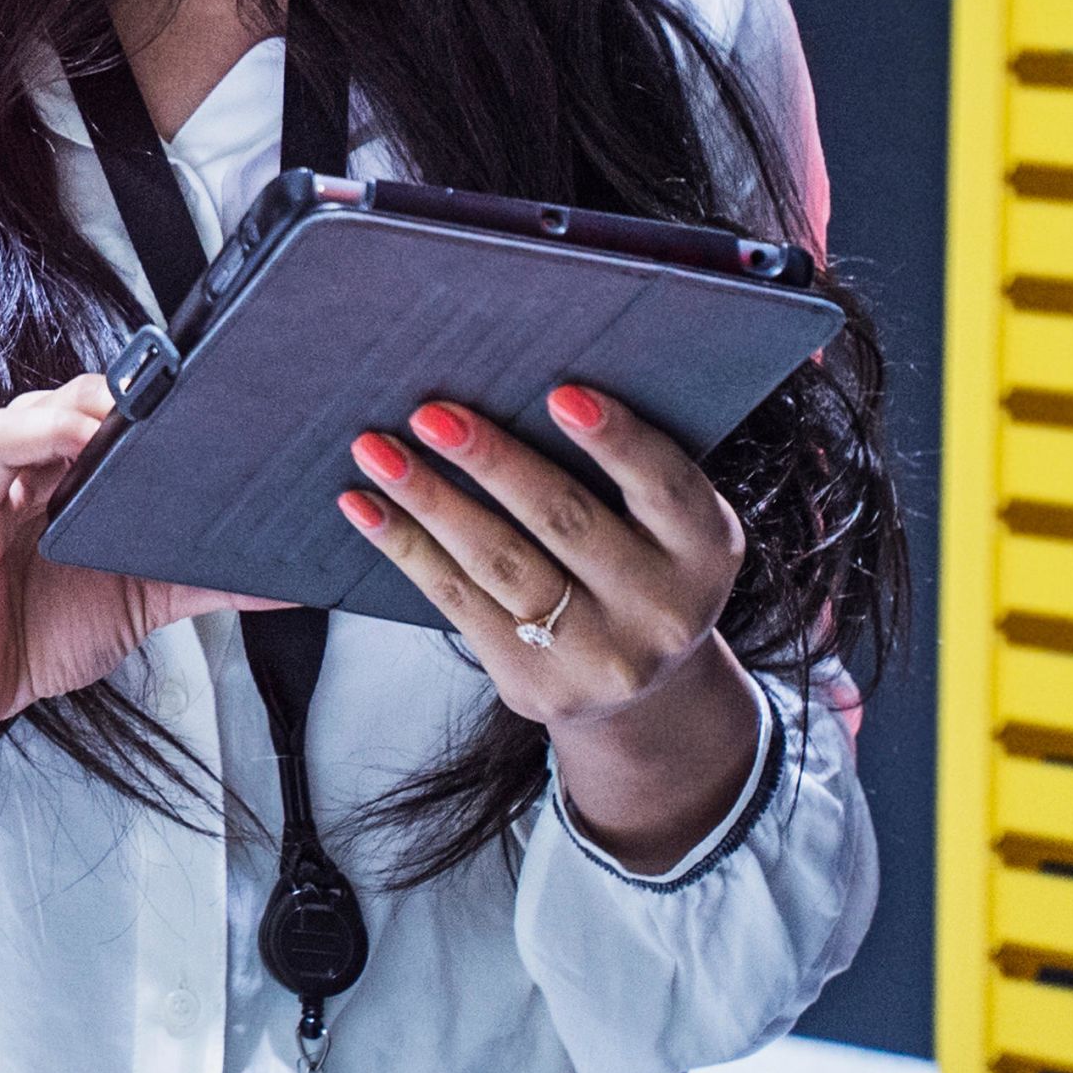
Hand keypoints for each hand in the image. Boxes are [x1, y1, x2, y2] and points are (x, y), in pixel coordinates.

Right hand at [0, 374, 279, 861]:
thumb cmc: (30, 636)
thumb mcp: (138, 601)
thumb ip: (202, 580)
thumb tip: (286, 581)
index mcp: (64, 476)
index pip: (111, 409)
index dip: (158, 395)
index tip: (220, 392)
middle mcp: (26, 465)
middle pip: (79, 397)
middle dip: (134, 390)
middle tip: (194, 396)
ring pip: (36, 408)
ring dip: (88, 405)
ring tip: (137, 414)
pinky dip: (35, 433)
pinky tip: (77, 439)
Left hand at [337, 384, 764, 867]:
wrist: (640, 692)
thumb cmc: (637, 561)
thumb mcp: (662, 522)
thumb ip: (618, 469)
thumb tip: (513, 380)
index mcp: (706, 550)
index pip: (664, 486)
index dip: (615, 440)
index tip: (560, 393)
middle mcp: (664, 610)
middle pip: (566, 521)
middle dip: (492, 461)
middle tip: (430, 412)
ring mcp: (600, 657)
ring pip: (500, 564)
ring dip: (429, 500)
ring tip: (376, 450)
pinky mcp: (535, 684)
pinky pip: (458, 602)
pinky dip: (405, 547)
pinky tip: (366, 505)